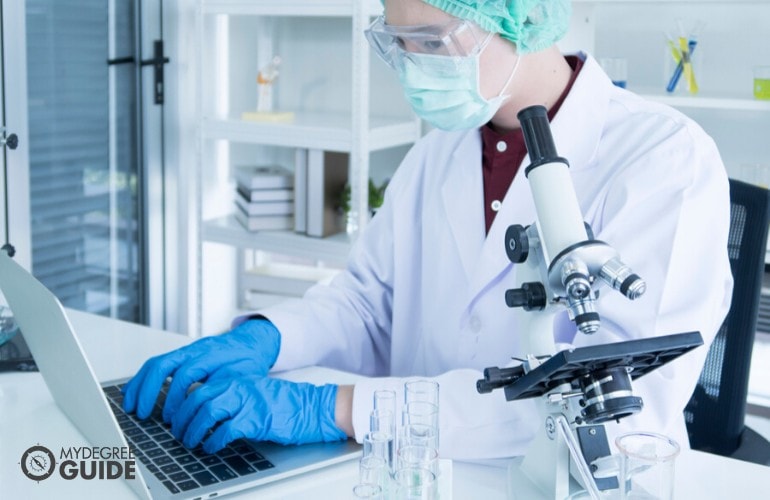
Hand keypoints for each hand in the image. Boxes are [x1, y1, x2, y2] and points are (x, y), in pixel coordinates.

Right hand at [122, 319, 279, 420]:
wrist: (253, 343)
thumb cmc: (249, 362)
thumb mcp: (243, 377)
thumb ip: (222, 391)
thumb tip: (206, 413)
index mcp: (210, 356)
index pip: (184, 375)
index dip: (174, 398)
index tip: (170, 419)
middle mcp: (194, 350)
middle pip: (162, 365)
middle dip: (147, 390)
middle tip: (141, 414)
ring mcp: (186, 351)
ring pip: (155, 363)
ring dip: (140, 385)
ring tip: (130, 406)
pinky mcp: (181, 355)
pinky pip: (158, 364)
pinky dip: (143, 378)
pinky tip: (134, 392)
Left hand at [170, 376, 346, 452]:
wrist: (309, 408)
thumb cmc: (282, 404)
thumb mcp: (252, 393)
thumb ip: (230, 397)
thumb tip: (203, 411)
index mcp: (236, 380)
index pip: (198, 389)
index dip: (182, 406)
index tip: (176, 420)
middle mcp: (238, 387)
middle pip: (197, 398)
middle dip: (182, 419)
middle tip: (179, 434)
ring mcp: (246, 401)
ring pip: (207, 412)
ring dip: (194, 430)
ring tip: (191, 442)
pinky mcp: (255, 419)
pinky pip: (225, 430)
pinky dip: (213, 441)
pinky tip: (211, 447)